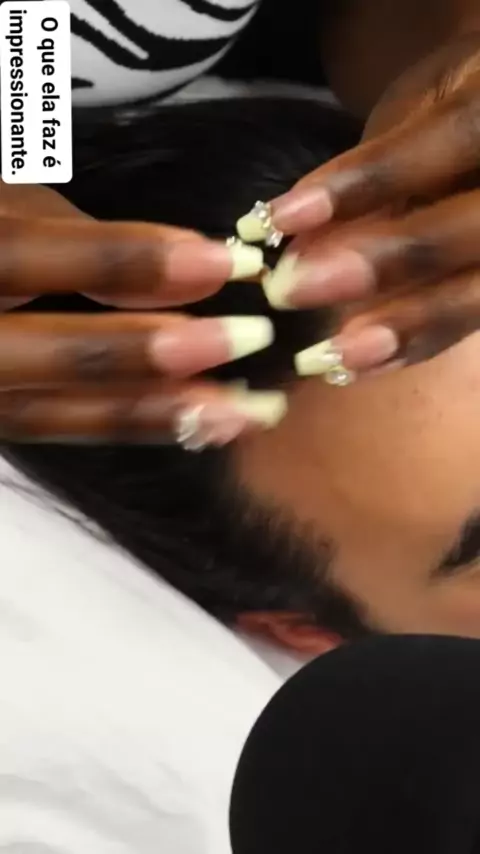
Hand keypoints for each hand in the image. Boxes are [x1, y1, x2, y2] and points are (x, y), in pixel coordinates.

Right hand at [0, 182, 284, 444]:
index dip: (117, 260)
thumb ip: (93, 246)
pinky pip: (53, 429)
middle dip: (143, 353)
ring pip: (46, 415)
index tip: (218, 260)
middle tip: (245, 340)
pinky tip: (194, 422)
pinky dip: (124, 425)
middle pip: (35, 356)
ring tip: (240, 412)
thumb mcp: (9, 211)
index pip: (19, 255)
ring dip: (150, 413)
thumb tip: (202, 271)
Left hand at [237, 33, 479, 375]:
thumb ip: (379, 164)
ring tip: (333, 356)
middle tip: (293, 290)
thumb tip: (298, 230)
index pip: (456, 135)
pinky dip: (416, 344)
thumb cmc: (463, 101)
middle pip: (476, 229)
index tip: (286, 215)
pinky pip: (471, 323)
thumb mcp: (427, 104)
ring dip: (404, 326)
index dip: (373, 177)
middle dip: (387, 261)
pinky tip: (359, 366)